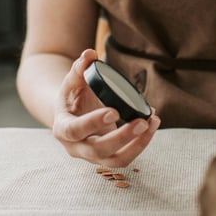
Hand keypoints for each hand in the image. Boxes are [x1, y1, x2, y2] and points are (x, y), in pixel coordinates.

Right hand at [52, 48, 160, 166]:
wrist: (71, 115)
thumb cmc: (72, 97)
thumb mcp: (71, 83)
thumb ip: (79, 69)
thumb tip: (89, 54)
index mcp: (63, 129)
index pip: (75, 130)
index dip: (93, 122)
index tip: (114, 111)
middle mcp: (76, 148)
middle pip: (99, 150)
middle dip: (123, 137)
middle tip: (143, 121)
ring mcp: (93, 156)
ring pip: (116, 160)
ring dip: (138, 144)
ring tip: (153, 122)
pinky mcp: (108, 157)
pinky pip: (126, 157)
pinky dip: (141, 143)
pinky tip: (152, 126)